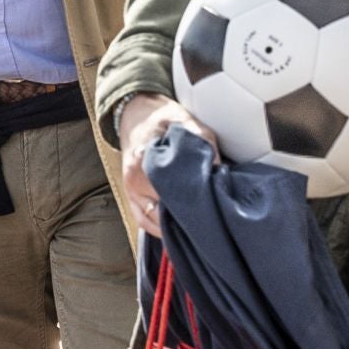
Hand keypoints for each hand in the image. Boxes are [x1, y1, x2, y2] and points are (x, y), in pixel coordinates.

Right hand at [118, 92, 217, 237]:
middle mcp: (133, 179)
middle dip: (186, 221)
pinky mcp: (130, 194)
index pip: (171, 194)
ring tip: (196, 233)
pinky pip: (142, 220)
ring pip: (151, 221)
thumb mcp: (186, 123)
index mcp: (145, 160)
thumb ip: (203, 143)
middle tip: (211, 226)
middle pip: (162, 213)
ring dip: (173, 228)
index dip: (193, 206)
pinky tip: (177, 231)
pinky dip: (159, 229)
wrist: (135, 115)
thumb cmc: (163, 120)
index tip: (213, 211)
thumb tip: (219, 170)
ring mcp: (129, 189)